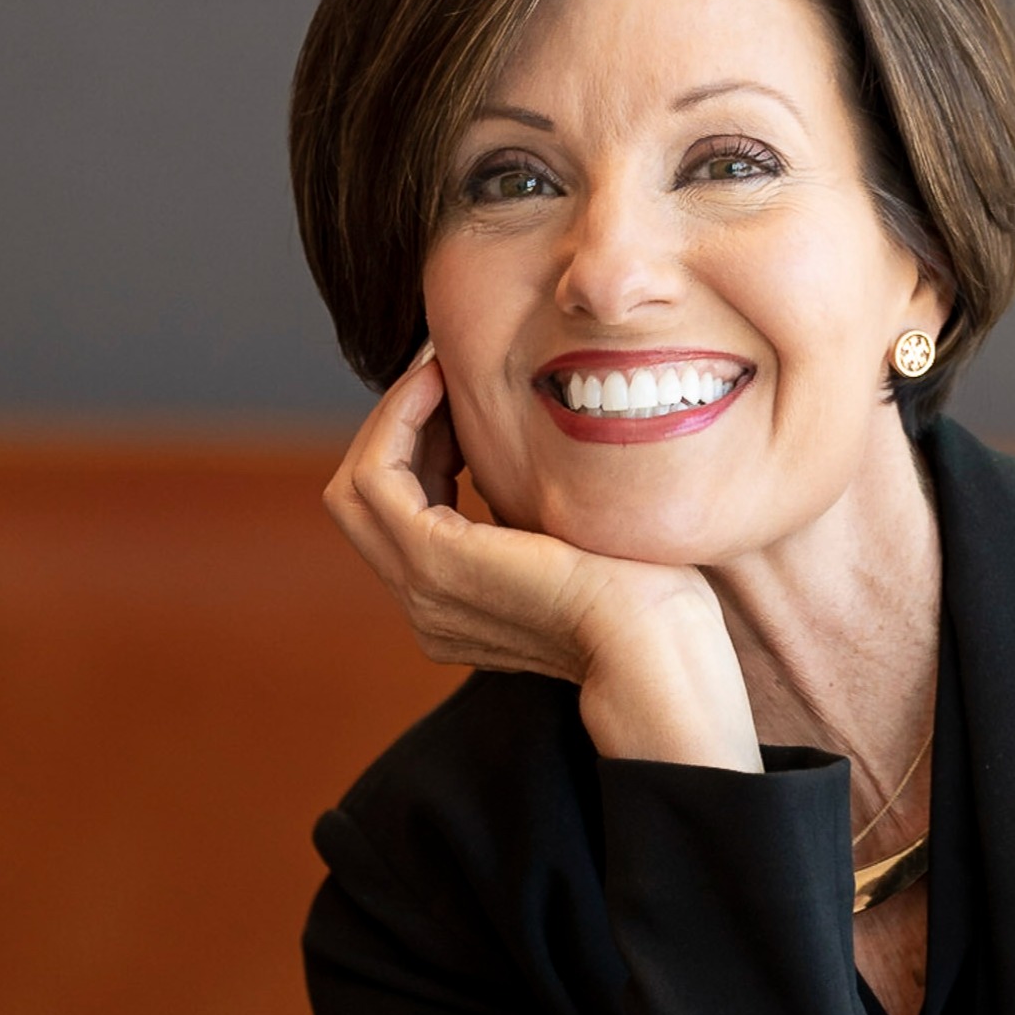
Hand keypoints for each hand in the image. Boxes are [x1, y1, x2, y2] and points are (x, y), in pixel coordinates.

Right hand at [324, 347, 760, 769]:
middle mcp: (428, 606)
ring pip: (356, 489)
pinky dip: (397, 421)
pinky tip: (440, 384)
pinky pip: (376, 478)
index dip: (423, 447)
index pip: (405, 516)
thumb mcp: (574, 544)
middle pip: (362, 504)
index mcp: (458, 607)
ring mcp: (422, 589)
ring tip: (441, 371)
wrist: (658, 644)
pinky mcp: (432, 560)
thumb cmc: (649, 596)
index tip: (462, 396)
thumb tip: (527, 452)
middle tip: (443, 373)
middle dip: (397, 429)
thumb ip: (533, 516)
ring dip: (393, 418)